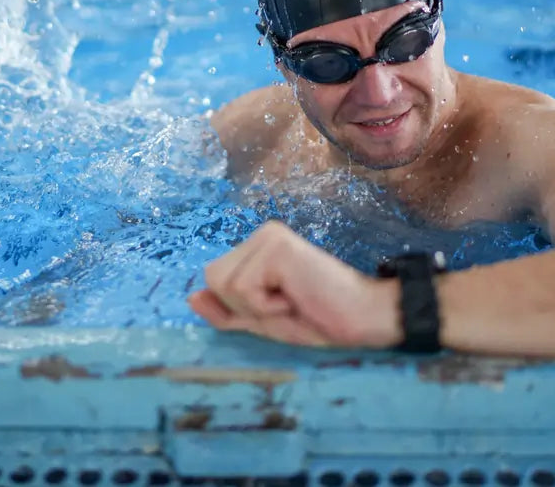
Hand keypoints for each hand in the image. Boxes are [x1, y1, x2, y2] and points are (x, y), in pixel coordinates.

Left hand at [187, 220, 403, 347]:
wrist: (364, 318)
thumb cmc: (319, 318)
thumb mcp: (263, 321)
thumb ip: (226, 312)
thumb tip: (189, 298)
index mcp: (257, 246)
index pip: (215, 280)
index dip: (238, 308)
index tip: (280, 306)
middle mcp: (261, 234)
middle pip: (214, 279)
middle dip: (244, 307)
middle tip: (286, 303)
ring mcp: (269, 236)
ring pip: (225, 285)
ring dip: (257, 307)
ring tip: (292, 299)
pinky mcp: (277, 247)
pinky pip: (243, 289)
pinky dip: (267, 307)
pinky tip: (296, 296)